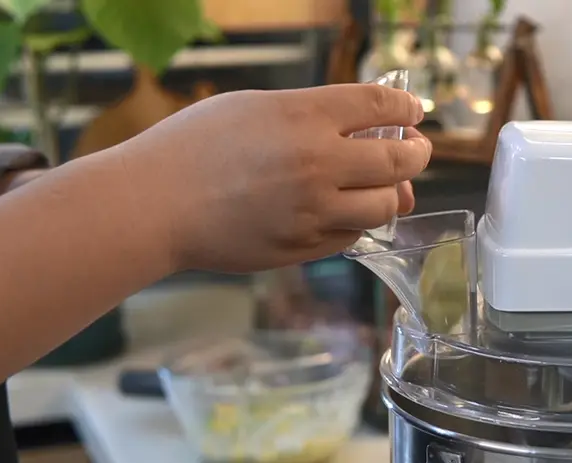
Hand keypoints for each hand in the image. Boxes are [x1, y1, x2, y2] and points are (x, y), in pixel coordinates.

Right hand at [116, 84, 430, 272]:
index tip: (412, 112)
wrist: (154, 205)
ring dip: (394, 193)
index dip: (406, 108)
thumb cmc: (194, 146)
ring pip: (384, 206)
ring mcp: (313, 211)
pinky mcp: (303, 247)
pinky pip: (352, 235)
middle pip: (398, 161)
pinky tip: (349, 210)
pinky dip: (359, 221)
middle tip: (418, 151)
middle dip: (418, 154)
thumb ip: (313, 116)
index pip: (380, 106)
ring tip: (389, 186)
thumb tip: (364, 134)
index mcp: (304, 116)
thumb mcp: (253, 107)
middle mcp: (317, 163)